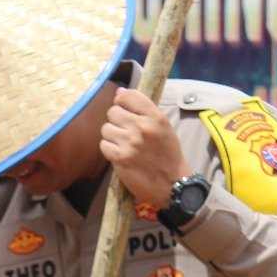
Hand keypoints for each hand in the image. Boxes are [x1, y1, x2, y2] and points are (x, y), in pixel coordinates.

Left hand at [99, 87, 190, 207]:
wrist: (172, 183)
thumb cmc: (167, 154)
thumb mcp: (163, 126)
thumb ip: (143, 109)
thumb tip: (119, 92)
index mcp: (155, 117)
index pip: (128, 96)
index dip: (121, 101)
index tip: (124, 109)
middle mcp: (142, 127)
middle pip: (113, 112)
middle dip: (116, 121)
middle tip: (125, 132)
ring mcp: (130, 143)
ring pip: (106, 129)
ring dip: (112, 136)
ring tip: (123, 144)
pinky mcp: (120, 158)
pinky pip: (104, 145)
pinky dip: (109, 150)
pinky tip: (120, 154)